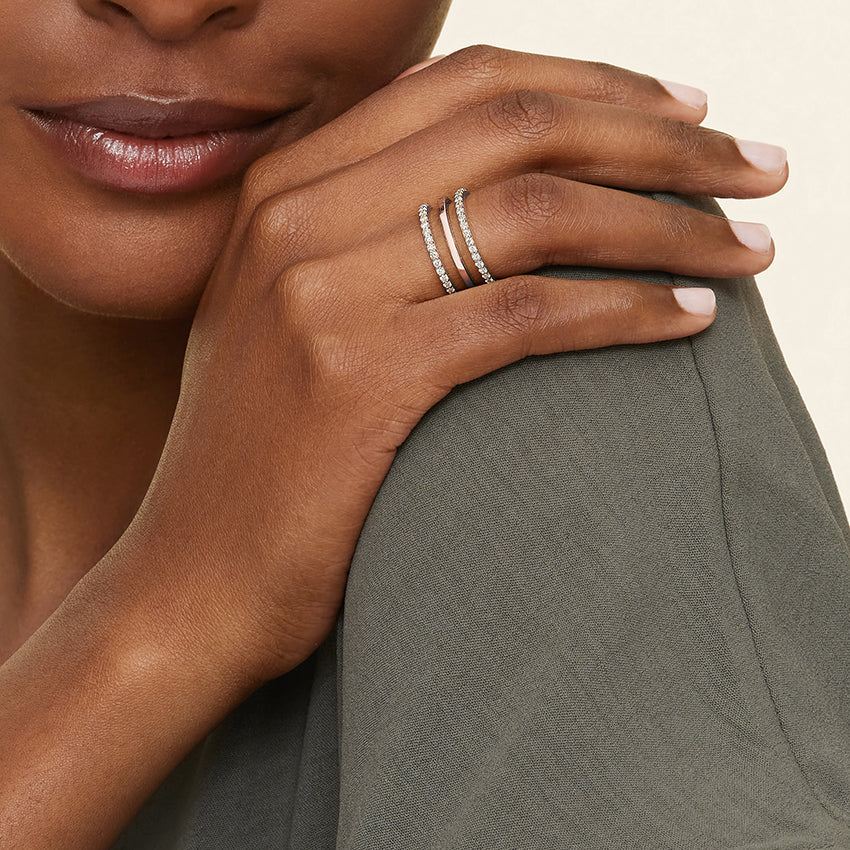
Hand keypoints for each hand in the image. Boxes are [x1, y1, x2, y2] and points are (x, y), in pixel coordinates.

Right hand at [124, 46, 786, 684]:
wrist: (193, 579)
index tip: (684, 112)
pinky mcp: (361, 374)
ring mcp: (322, 291)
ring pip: (536, 210)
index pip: (469, 85)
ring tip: (746, 247)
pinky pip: (529, 314)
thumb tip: (514, 198)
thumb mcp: (297, 317)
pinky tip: (691, 321)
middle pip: (519, 127)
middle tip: (751, 166)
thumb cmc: (264, 458)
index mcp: (286, 187)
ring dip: (666, 222)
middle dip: (659, 137)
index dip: (595, 84)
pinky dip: (626, 310)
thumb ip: (375, 239)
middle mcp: (297, 216)